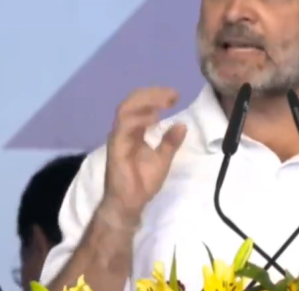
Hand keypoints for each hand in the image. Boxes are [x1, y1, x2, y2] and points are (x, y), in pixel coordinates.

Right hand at [99, 87, 187, 227]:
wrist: (130, 203)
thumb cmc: (143, 181)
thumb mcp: (163, 159)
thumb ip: (170, 142)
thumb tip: (182, 124)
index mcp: (134, 131)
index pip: (141, 105)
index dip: (156, 96)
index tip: (175, 95)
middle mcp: (124, 130)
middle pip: (132, 101)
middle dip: (152, 94)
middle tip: (173, 94)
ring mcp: (118, 137)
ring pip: (126, 109)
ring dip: (146, 102)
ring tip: (166, 101)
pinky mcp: (116, 147)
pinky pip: (124, 127)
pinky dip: (139, 119)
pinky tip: (154, 118)